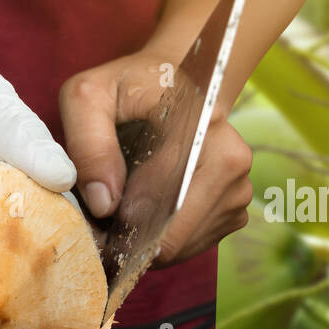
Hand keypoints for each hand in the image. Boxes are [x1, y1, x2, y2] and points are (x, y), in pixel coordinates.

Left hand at [59, 50, 253, 265]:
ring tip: (126, 212)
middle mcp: (233, 162)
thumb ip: (88, 144)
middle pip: (174, 237)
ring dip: (148, 241)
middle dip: (132, 240)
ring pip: (183, 247)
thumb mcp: (90, 97)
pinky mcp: (236, 209)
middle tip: (103, 223)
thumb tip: (104, 204)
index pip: (160, 207)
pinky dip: (167, 240)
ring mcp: (240, 189)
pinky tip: (150, 214)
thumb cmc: (130, 88)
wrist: (178, 81)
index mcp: (203, 131)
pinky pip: (195, 244)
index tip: (94, 224)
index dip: (119, 227)